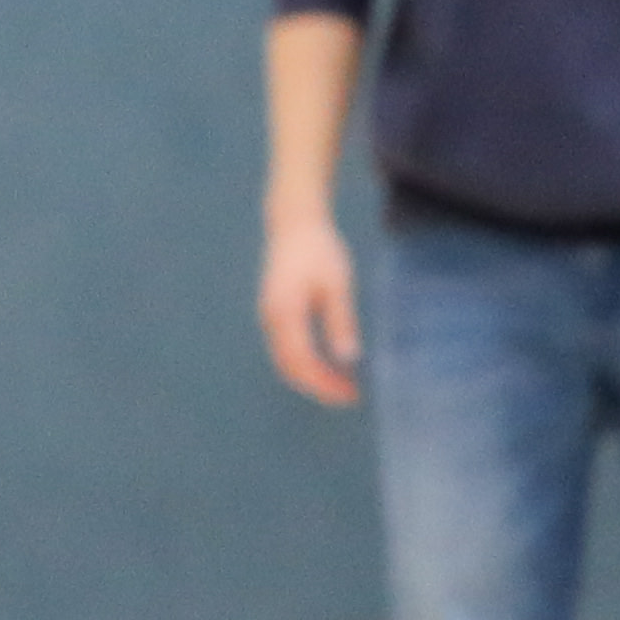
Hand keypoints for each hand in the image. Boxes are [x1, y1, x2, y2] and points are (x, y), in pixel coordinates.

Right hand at [261, 207, 362, 406]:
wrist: (294, 223)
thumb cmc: (319, 249)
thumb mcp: (337, 283)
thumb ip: (340, 320)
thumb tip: (348, 358)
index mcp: (285, 312)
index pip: (303, 362)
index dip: (325, 384)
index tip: (350, 395)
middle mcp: (271, 319)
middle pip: (290, 368)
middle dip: (319, 387)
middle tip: (349, 396)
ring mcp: (269, 317)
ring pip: (285, 362)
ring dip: (311, 378)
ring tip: (341, 385)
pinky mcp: (273, 314)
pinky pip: (285, 350)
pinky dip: (304, 364)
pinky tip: (327, 366)